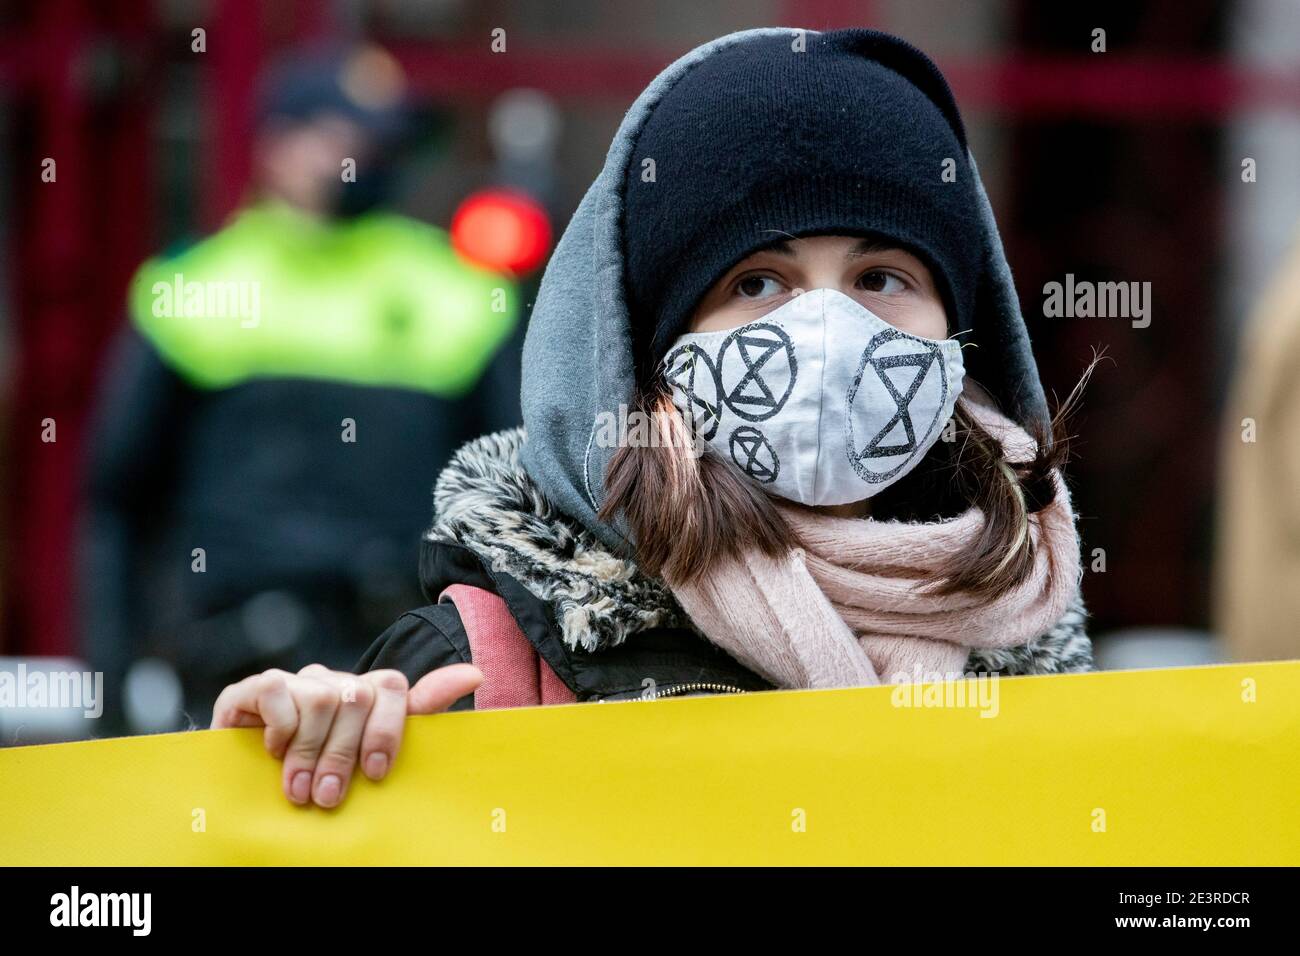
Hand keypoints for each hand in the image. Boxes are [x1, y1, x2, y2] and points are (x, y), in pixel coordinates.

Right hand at [210, 663, 482, 807]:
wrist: (253, 781)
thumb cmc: (324, 770)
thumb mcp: (373, 750)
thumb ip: (422, 711)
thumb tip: (475, 673)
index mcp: (368, 694)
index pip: (393, 687)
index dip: (387, 730)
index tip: (376, 774)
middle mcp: (334, 682)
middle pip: (357, 698)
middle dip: (343, 755)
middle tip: (328, 797)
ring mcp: (297, 683)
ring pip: (321, 698)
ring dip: (309, 752)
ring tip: (300, 790)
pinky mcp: (255, 689)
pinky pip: (277, 689)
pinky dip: (279, 726)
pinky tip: (272, 751)